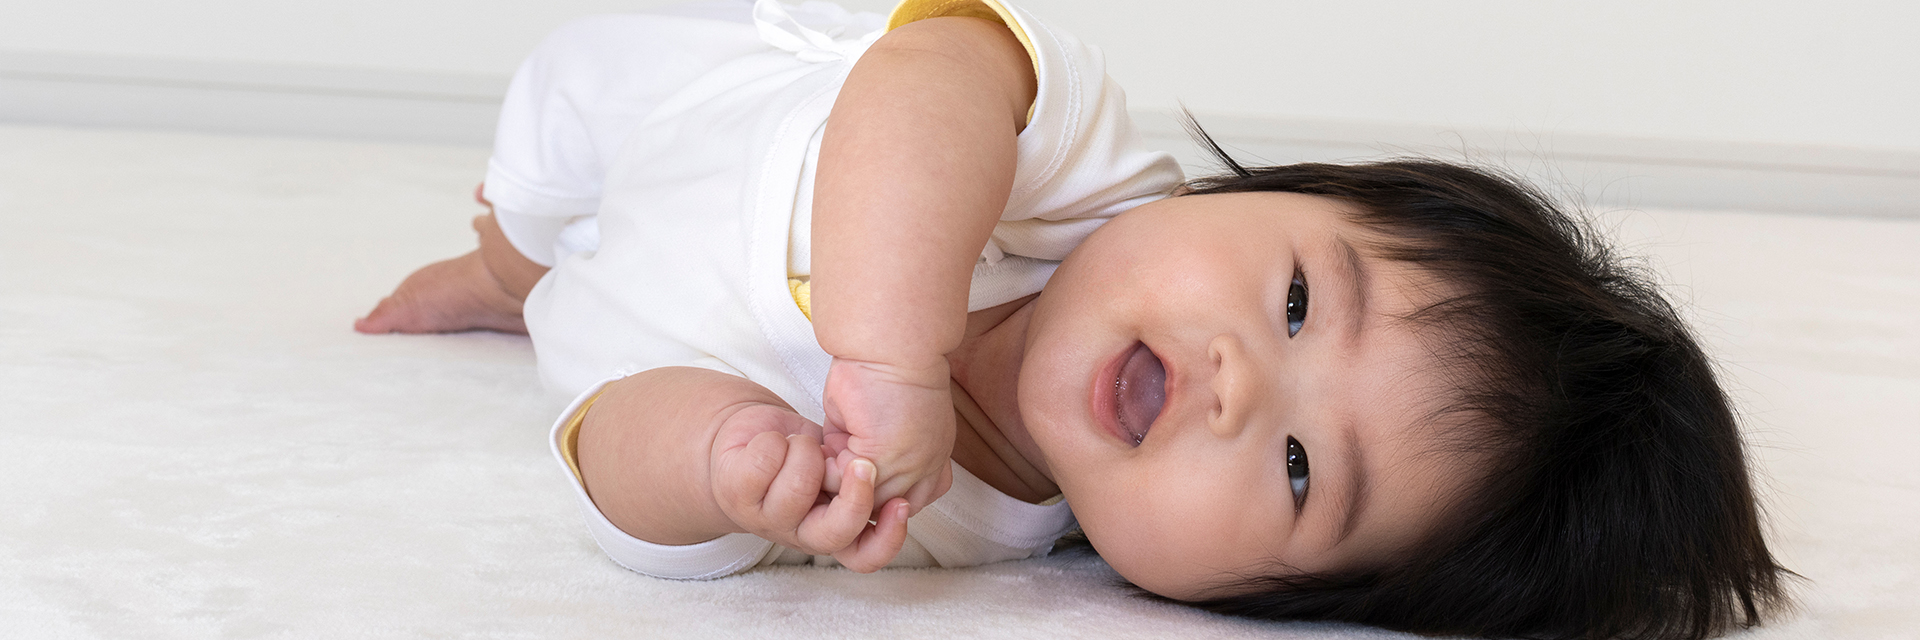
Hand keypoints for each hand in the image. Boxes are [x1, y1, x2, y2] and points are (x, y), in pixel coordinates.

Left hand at [709, 404, 909, 571]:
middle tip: (861, 463)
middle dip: (852, 498)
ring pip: (797, 489)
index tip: (899, 504)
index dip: (887, 538)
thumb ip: (878, 481)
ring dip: (807, 451)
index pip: (866, 555)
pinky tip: (776, 440)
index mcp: (834, 528)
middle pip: (833, 537)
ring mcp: (767, 517)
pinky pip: (764, 461)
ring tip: (804, 441)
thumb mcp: (849, 464)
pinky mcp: (735, 492)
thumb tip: (908, 488)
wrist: (757, 431)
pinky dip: (775, 439)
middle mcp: (801, 532)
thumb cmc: (811, 449)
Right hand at [819, 356, 955, 517]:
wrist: (891, 340)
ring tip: (828, 453)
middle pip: (887, 509)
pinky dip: (828, 468)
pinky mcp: (887, 456)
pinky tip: (827, 445)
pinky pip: (847, 483)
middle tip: (835, 464)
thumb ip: (873, 449)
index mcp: (933, 455)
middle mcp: (929, 466)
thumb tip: (845, 471)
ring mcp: (911, 465)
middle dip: (856, 492)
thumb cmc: (884, 366)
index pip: (912, 500)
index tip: (856, 474)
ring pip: (863, 502)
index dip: (879, 494)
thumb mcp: (885, 418)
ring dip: (838, 481)